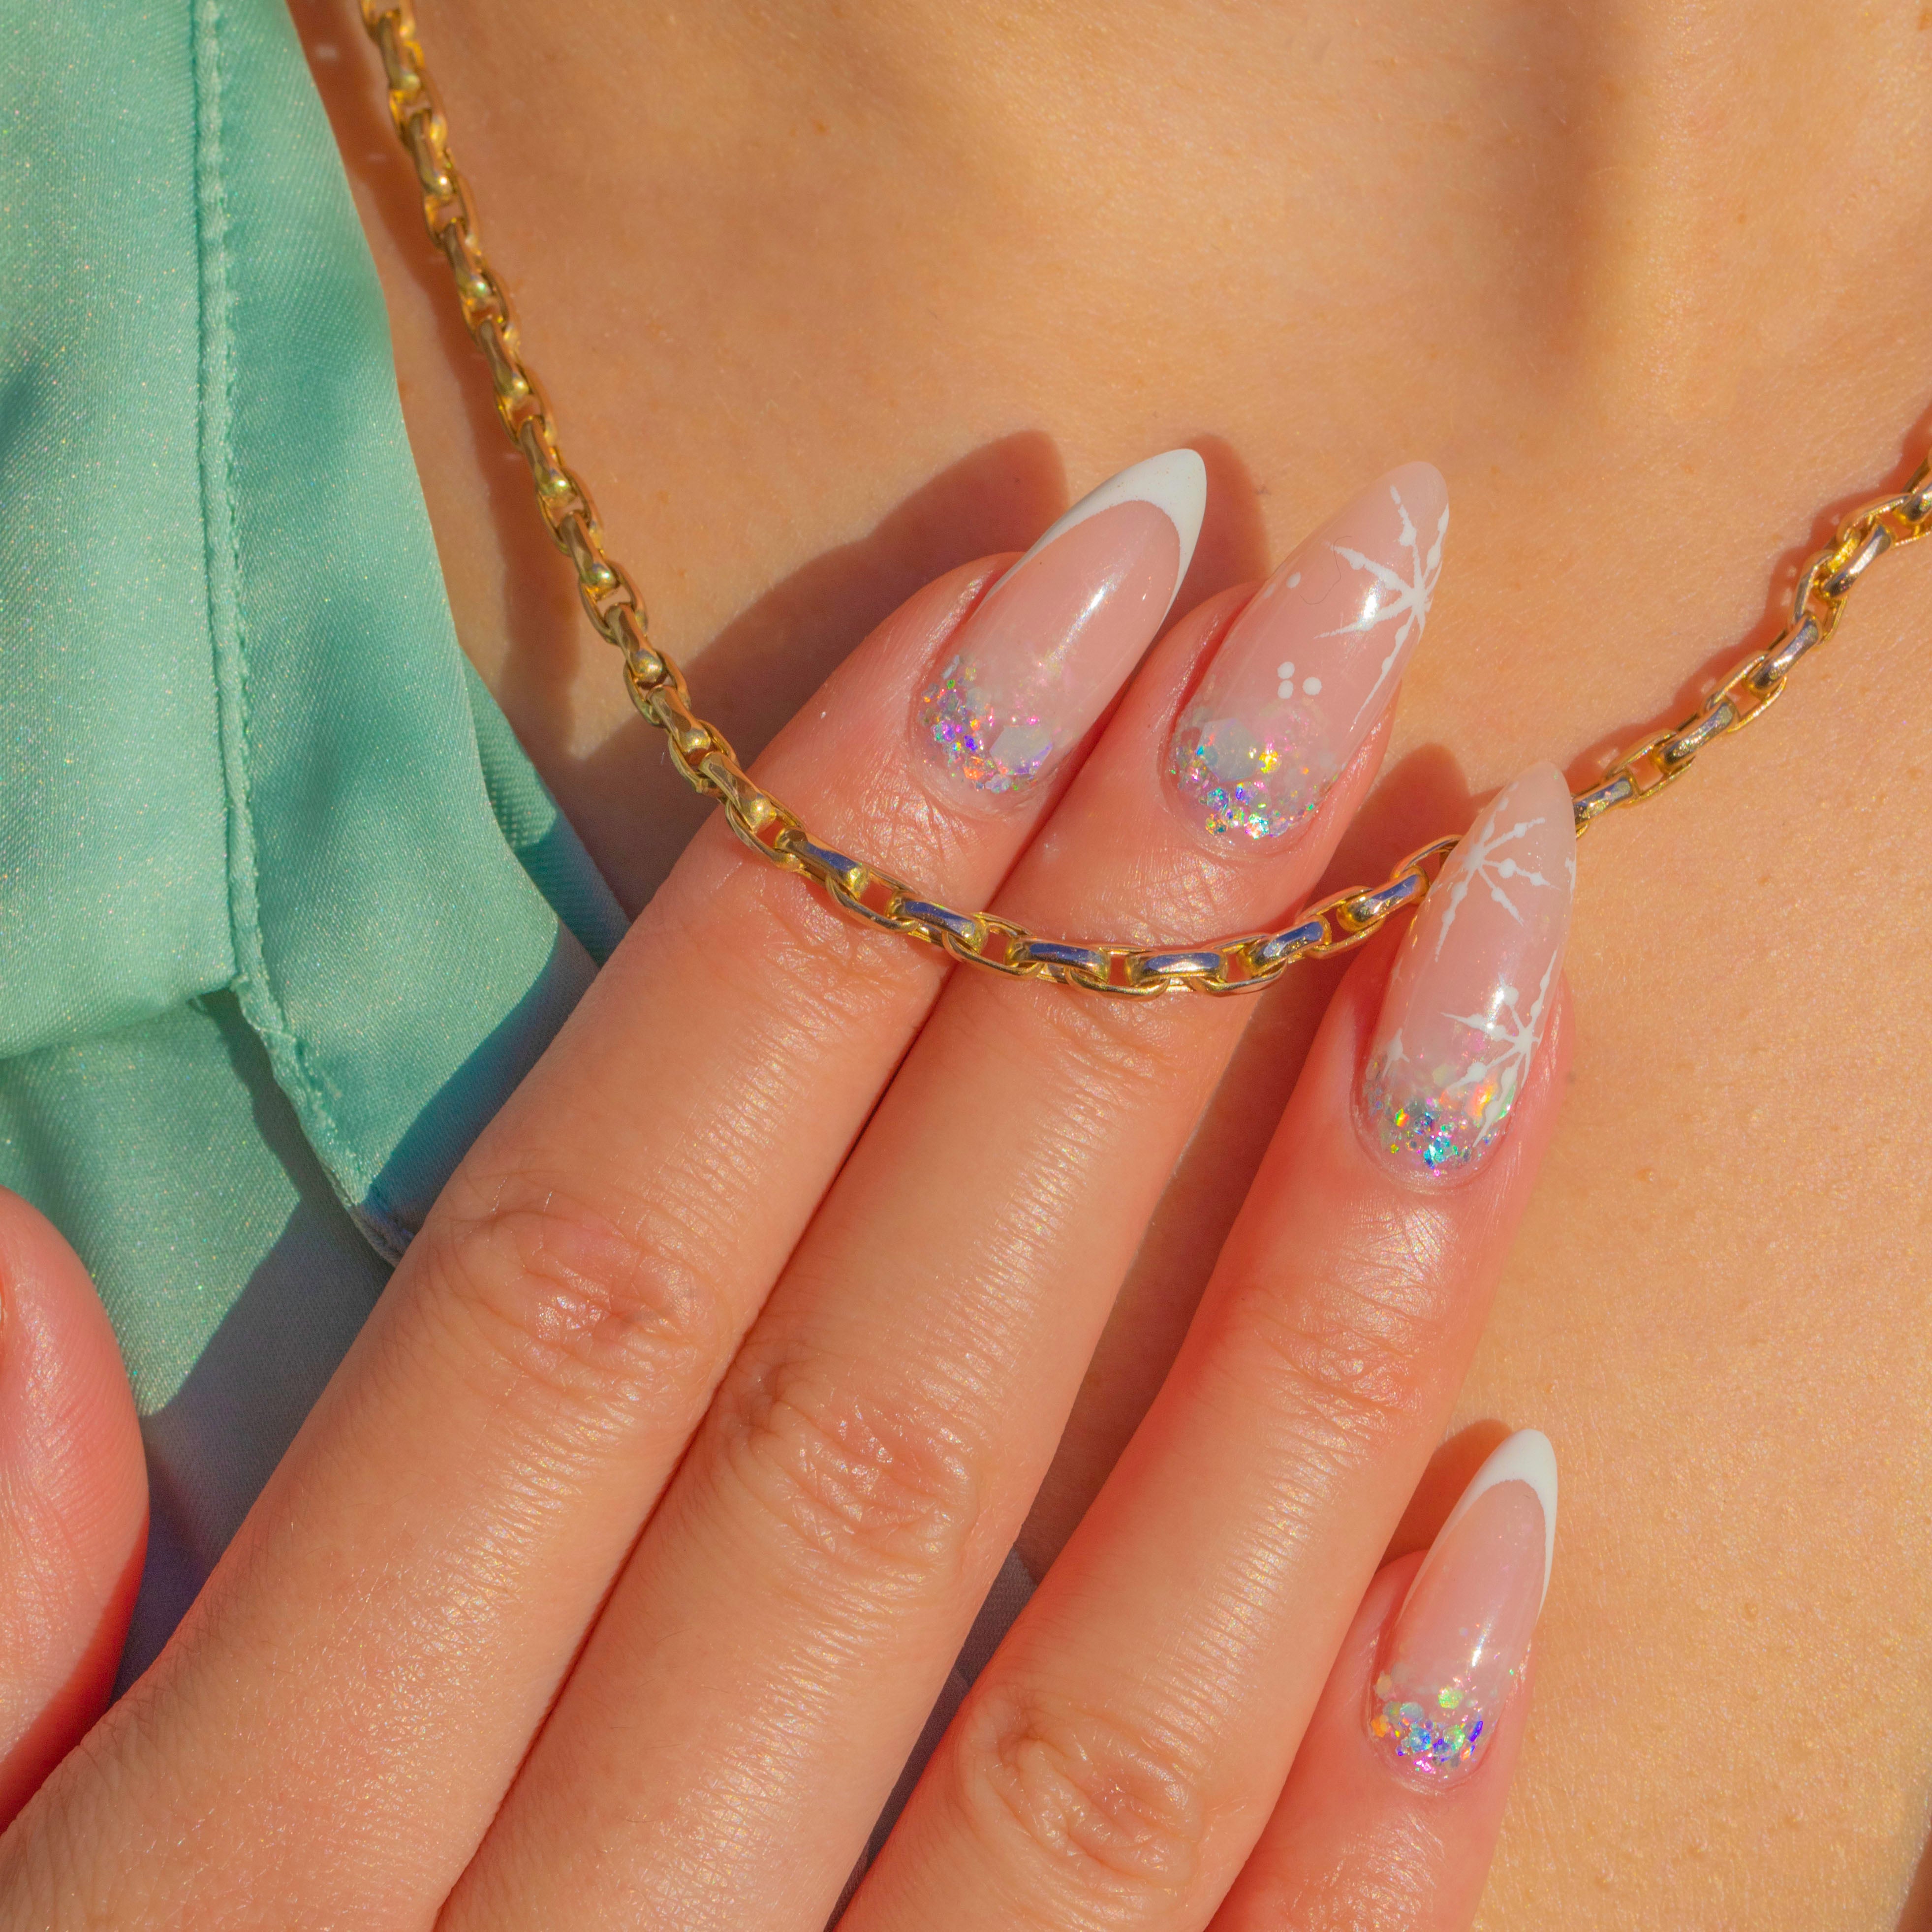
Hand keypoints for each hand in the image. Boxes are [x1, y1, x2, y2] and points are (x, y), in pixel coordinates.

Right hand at [0, 454, 1572, 1929]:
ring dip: (1332, 1271)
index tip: (1038, 607)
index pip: (608, 1260)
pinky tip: (1536, 1482)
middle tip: (1314, 612)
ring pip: (1123, 1664)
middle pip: (887, 1380)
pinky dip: (1395, 1787)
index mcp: (260, 1867)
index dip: (828, 905)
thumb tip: (8, 1287)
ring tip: (1498, 921)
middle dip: (1108, 957)